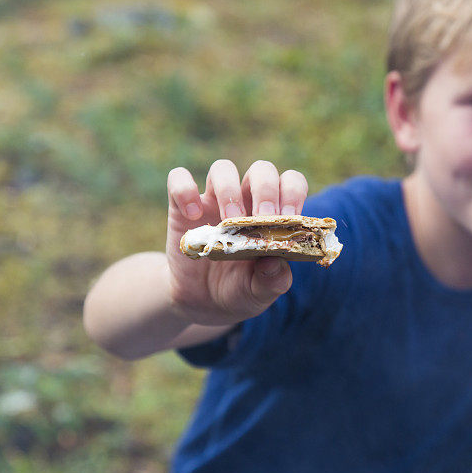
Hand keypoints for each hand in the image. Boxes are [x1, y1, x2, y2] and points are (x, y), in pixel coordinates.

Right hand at [165, 159, 308, 325]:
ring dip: (229, 190)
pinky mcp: (182, 206)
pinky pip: (179, 179)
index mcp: (273, 214)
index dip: (292, 192)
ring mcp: (214, 200)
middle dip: (264, 188)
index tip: (288, 216)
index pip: (290, 183)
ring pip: (223, 168)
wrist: (202, 304)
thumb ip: (273, 281)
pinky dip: (185, 190)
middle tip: (260, 217)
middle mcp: (247, 200)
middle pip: (260, 169)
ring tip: (228, 221)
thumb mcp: (259, 294)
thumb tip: (275, 263)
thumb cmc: (239, 291)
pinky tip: (193, 217)